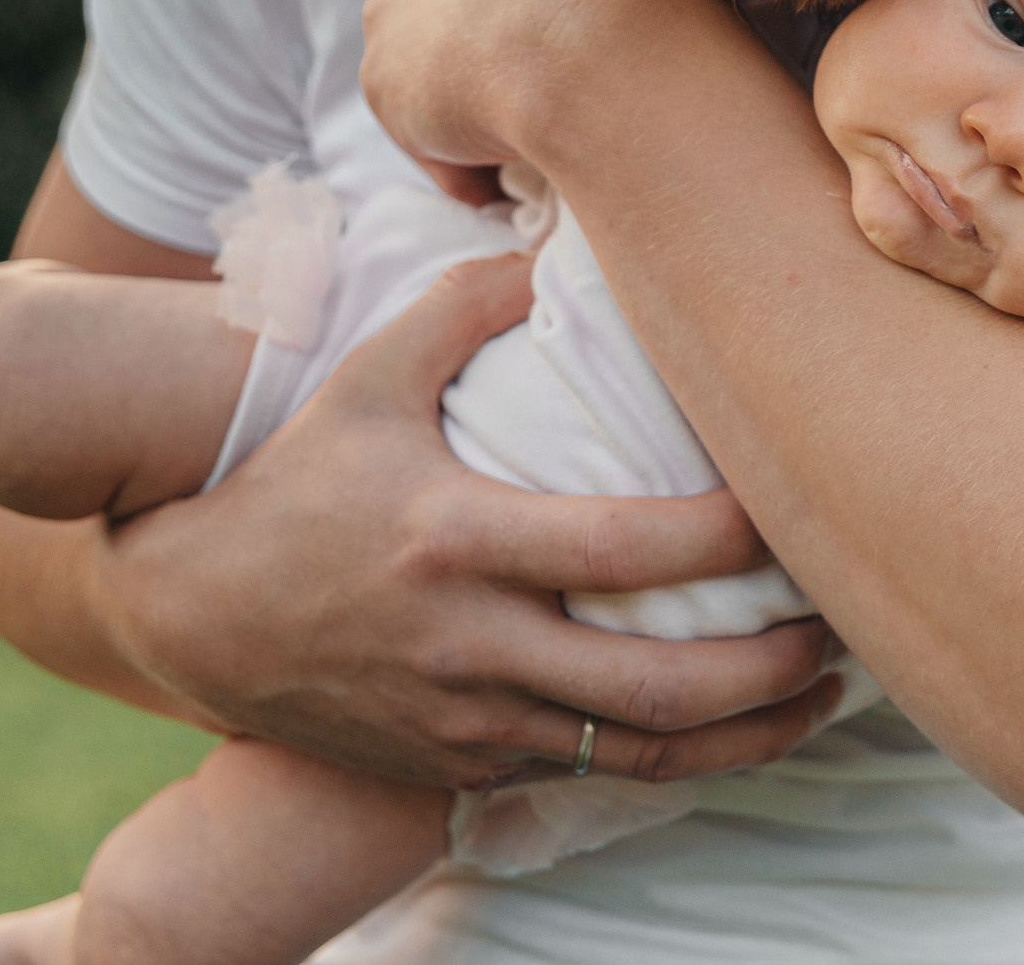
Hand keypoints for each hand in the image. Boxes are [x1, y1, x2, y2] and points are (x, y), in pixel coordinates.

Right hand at [102, 254, 842, 787]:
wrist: (183, 616)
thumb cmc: (291, 482)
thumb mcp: (367, 376)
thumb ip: (465, 305)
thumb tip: (557, 248)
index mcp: (457, 540)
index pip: (632, 549)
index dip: (735, 536)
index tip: (795, 508)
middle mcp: (468, 646)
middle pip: (661, 683)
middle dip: (773, 665)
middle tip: (841, 625)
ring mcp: (464, 722)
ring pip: (639, 753)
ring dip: (748, 732)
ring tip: (820, 691)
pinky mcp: (458, 768)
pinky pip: (589, 775)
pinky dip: (676, 759)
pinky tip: (735, 728)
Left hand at [362, 0, 694, 199]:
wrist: (596, 34)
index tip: (574, 30)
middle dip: (485, 37)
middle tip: (551, 88)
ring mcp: (393, 8)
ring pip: (428, 65)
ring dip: (470, 100)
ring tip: (534, 143)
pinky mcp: (382, 80)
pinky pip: (428, 135)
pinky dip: (466, 159)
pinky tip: (516, 173)